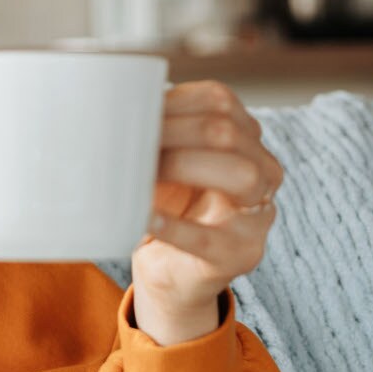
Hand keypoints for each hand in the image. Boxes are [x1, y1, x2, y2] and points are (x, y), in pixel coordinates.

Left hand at [130, 81, 283, 344]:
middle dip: (172, 134)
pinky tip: (144, 216)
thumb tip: (110, 108)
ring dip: (181, 166)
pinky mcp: (241, 253)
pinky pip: (208, 237)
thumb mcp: (164, 161)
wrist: (172, 270)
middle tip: (126, 144)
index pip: (219, 101)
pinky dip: (173, 225)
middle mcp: (263, 170)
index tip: (129, 114)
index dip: (172, 103)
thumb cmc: (166, 204)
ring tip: (140, 174)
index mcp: (244, 138)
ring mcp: (258, 214)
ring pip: (240, 175)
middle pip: (227, 133)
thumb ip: (154, 133)